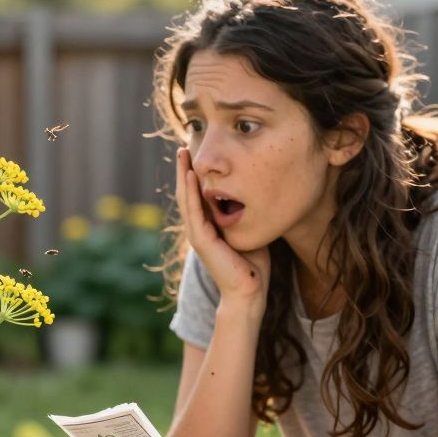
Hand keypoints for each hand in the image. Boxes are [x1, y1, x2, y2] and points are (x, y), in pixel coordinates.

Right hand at [175, 148, 269, 307]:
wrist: (249, 290)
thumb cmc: (252, 263)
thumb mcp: (248, 229)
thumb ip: (244, 213)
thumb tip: (255, 194)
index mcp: (207, 226)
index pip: (197, 194)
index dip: (194, 174)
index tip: (196, 152)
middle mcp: (198, 228)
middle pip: (186, 193)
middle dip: (184, 169)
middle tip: (184, 146)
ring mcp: (197, 234)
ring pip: (186, 198)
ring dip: (182, 175)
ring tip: (183, 153)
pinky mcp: (201, 240)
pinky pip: (194, 211)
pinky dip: (190, 192)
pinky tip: (190, 175)